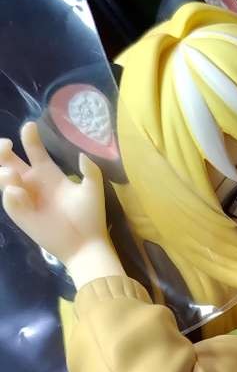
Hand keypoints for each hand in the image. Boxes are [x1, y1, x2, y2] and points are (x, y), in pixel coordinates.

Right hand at [0, 123, 106, 266]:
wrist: (86, 243)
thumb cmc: (90, 217)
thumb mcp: (93, 189)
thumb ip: (90, 170)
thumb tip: (82, 154)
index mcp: (48, 173)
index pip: (33, 149)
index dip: (29, 136)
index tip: (30, 127)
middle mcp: (33, 182)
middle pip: (9, 160)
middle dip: (2, 149)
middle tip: (6, 144)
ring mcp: (25, 198)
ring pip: (3, 177)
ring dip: (3, 172)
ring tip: (13, 175)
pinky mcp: (21, 215)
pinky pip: (8, 199)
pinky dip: (10, 193)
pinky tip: (19, 193)